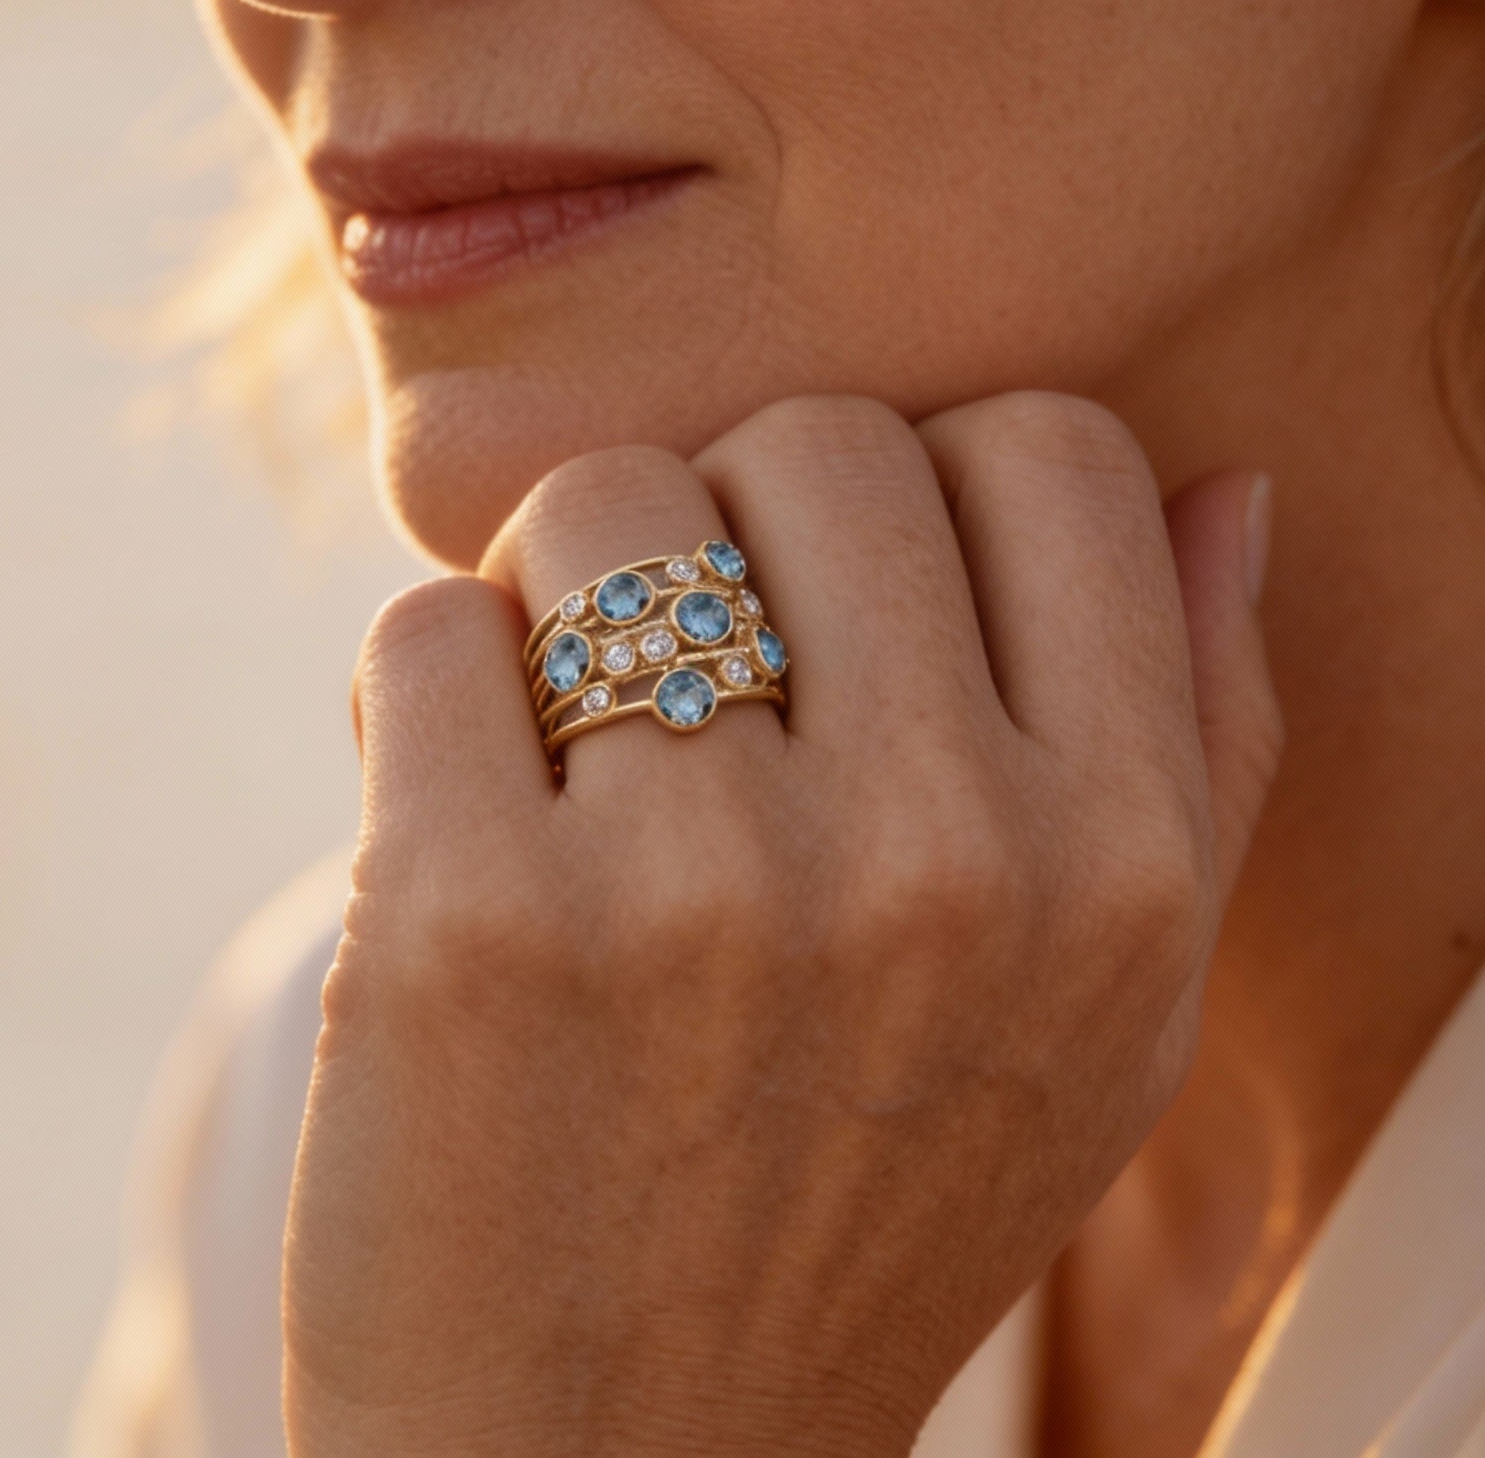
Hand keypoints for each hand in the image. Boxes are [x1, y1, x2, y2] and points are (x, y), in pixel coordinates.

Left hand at [284, 394, 1279, 1456]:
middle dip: (735, 529)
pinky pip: (430, 626)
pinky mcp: (471, 920)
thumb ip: (1197, 744)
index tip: (859, 606)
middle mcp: (942, 864)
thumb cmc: (858, 1206)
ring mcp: (702, 889)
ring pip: (600, 501)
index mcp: (1122, 869)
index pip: (1048, 451)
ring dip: (561, 602)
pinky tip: (459, 831)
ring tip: (572, 759)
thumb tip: (1221, 487)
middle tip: (699, 688)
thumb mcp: (1104, 1021)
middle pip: (813, 441)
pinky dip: (426, 703)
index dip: (930, 494)